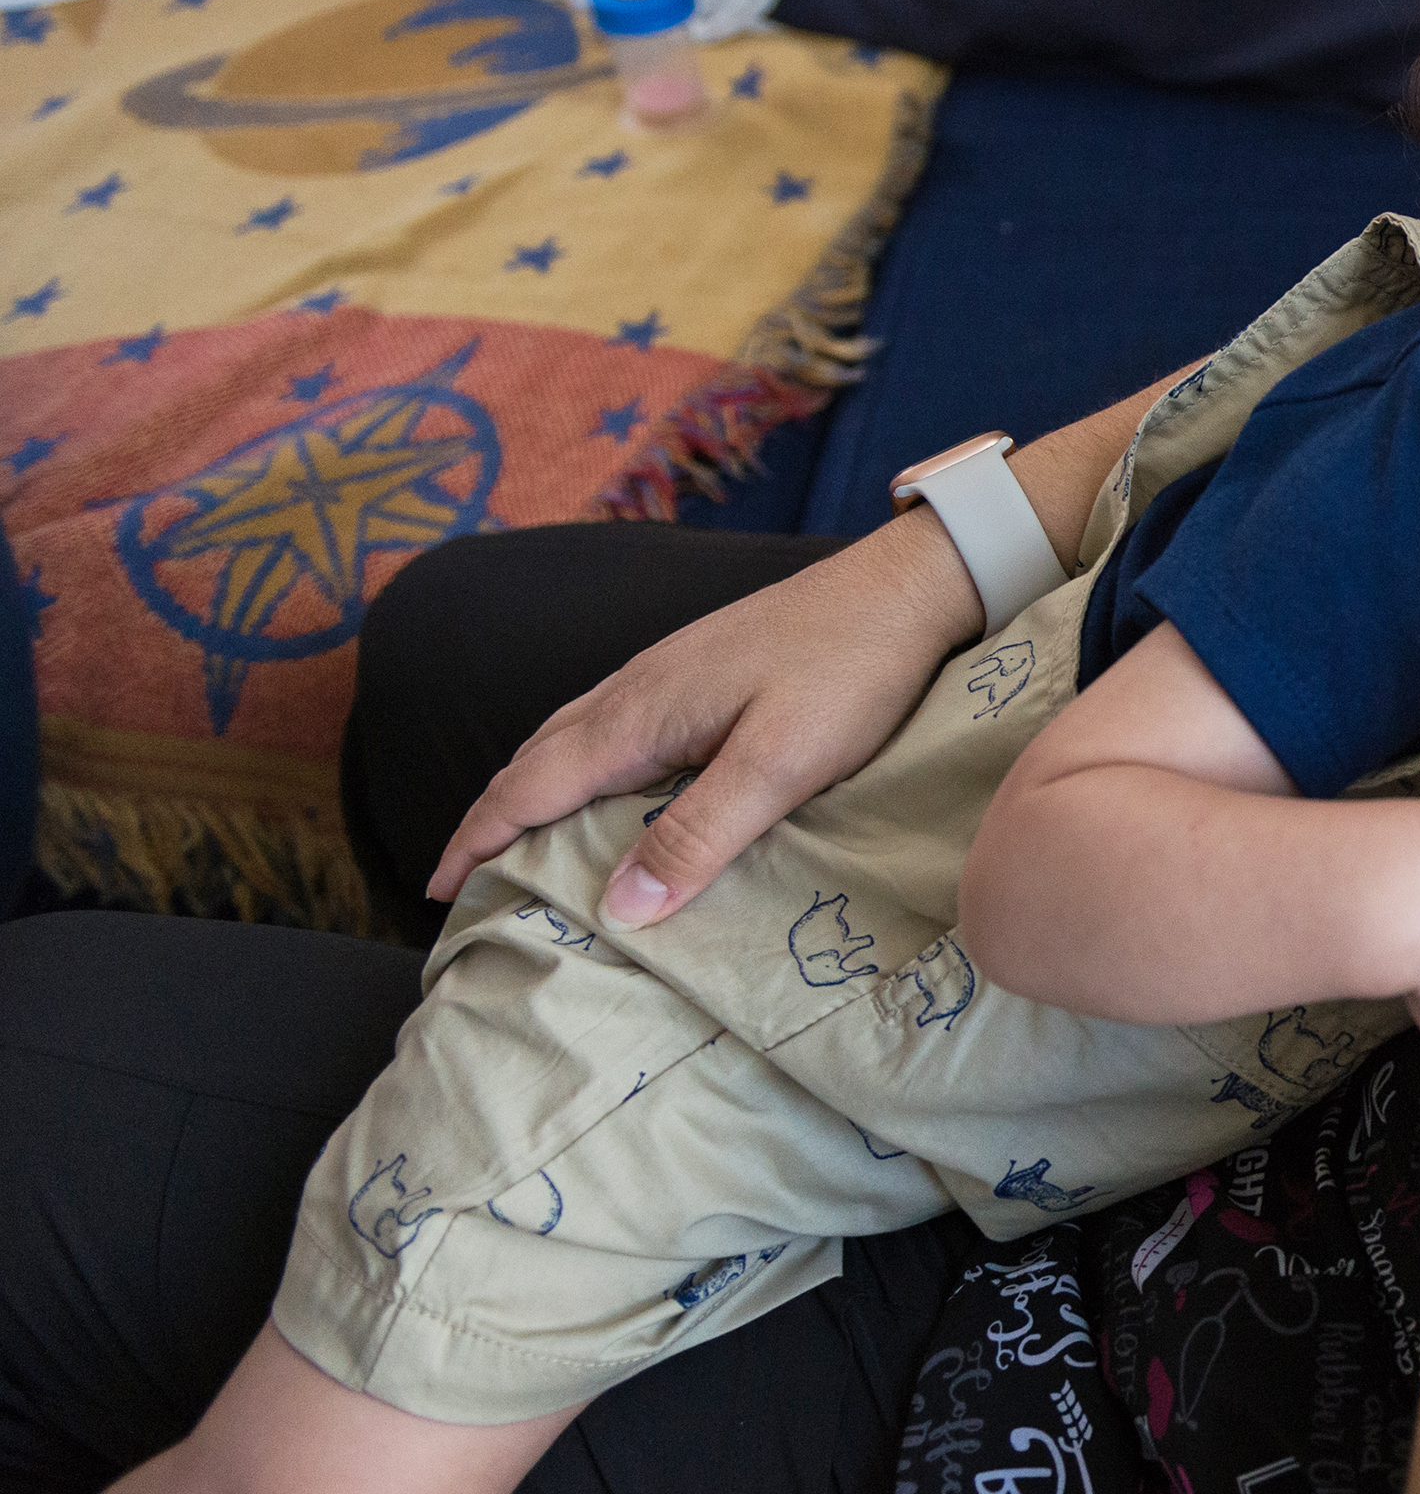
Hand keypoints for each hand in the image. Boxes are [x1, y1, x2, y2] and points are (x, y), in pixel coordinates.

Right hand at [427, 514, 983, 926]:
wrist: (908, 585)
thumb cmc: (852, 669)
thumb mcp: (783, 763)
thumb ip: (701, 833)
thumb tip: (619, 907)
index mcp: (640, 714)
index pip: (528, 787)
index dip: (477, 841)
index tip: (438, 893)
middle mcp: (637, 686)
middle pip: (534, 758)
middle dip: (489, 819)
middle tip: (462, 880)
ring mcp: (667, 669)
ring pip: (568, 733)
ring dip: (529, 786)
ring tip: (516, 839)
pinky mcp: (701, 665)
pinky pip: (607, 719)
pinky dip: (576, 758)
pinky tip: (607, 778)